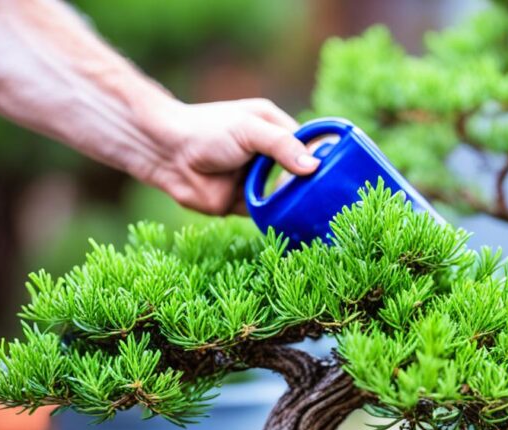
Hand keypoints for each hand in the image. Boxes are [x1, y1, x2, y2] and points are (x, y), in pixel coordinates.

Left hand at [136, 98, 319, 213]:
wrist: (165, 153)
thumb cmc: (206, 130)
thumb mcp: (249, 131)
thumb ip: (282, 146)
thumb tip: (314, 166)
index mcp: (274, 129)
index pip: (308, 145)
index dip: (323, 158)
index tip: (342, 172)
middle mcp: (268, 155)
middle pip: (300, 174)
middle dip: (313, 186)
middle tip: (332, 199)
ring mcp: (256, 180)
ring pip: (285, 197)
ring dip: (296, 204)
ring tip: (317, 213)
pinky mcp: (242, 204)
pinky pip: (266, 214)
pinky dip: (276, 218)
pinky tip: (291, 222)